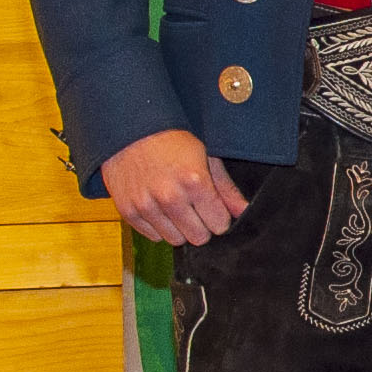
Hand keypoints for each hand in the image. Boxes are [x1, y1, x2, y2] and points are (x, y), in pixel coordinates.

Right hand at [103, 127, 246, 245]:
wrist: (130, 131)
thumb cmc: (172, 141)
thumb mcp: (206, 156)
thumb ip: (226, 188)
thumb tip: (244, 211)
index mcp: (194, 181)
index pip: (219, 225)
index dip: (219, 217)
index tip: (213, 208)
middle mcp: (169, 196)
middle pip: (198, 237)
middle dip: (201, 226)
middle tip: (195, 208)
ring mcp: (146, 205)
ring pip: (175, 240)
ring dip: (179, 228)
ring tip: (175, 206)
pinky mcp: (128, 211)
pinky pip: (153, 236)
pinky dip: (158, 226)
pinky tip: (158, 207)